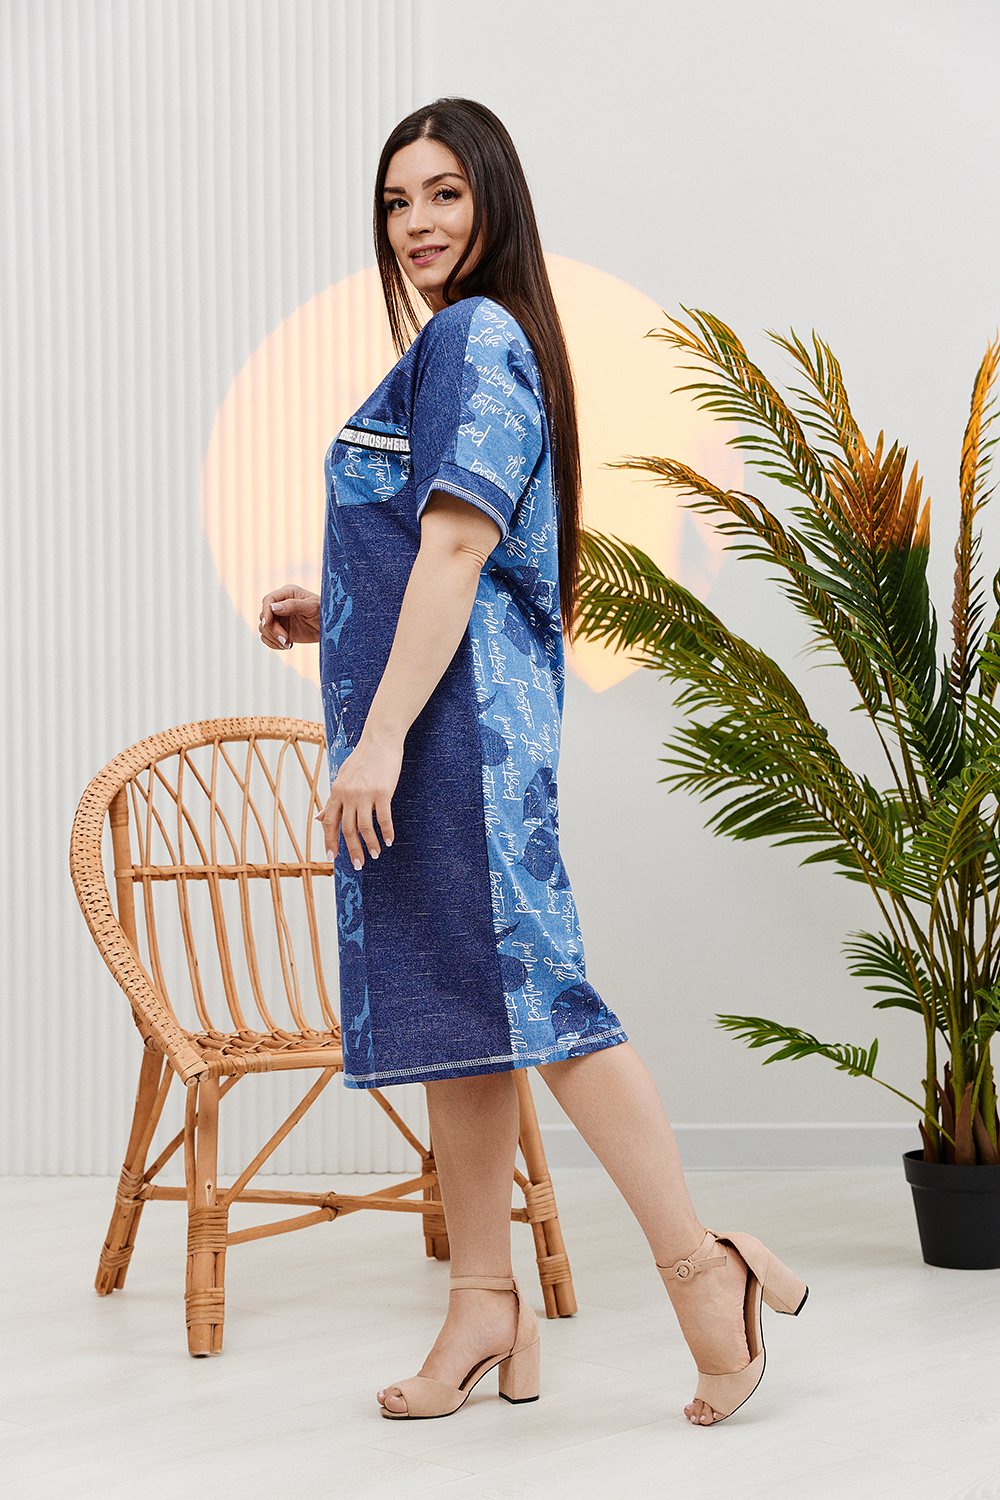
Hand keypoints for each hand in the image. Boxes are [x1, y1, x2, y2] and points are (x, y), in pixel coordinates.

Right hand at [259, 585, 320, 649]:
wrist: (331, 629)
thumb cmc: (325, 613)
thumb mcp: (312, 607)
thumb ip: (293, 605)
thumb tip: (274, 607)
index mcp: (288, 593)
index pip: (268, 600)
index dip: (266, 612)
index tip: (267, 624)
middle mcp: (281, 604)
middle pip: (264, 616)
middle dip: (273, 630)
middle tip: (286, 640)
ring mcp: (279, 618)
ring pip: (263, 628)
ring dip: (273, 638)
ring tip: (288, 644)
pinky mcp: (280, 630)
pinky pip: (267, 637)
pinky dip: (273, 644)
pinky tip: (286, 646)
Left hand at [318, 734, 401, 867]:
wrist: (380, 740)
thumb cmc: (362, 759)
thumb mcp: (342, 778)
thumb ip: (332, 800)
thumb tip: (318, 818)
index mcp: (336, 791)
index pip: (329, 822)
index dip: (329, 841)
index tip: (332, 857)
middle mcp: (348, 795)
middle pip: (347, 829)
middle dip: (352, 849)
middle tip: (358, 864)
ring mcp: (365, 794)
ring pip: (364, 827)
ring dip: (370, 844)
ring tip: (375, 854)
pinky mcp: (383, 792)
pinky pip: (383, 818)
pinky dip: (386, 832)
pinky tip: (389, 841)